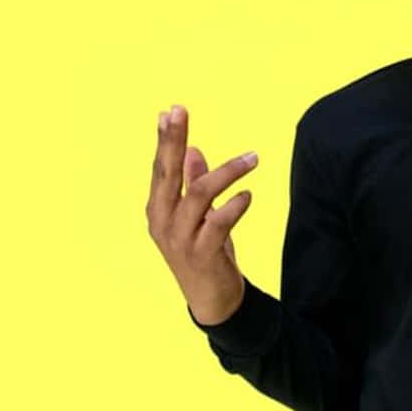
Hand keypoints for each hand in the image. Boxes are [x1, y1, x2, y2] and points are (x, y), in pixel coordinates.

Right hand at [146, 104, 258, 325]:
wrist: (211, 299)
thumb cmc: (203, 251)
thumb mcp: (198, 214)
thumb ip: (193, 183)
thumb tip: (192, 150)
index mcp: (158, 208)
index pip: (160, 167)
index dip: (165, 139)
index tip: (170, 111)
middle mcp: (162, 221)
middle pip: (167, 174)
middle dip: (173, 141)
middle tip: (180, 111)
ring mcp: (180, 239)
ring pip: (198, 195)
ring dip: (227, 172)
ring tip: (253, 159)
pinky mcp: (201, 254)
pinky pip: (218, 224)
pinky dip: (235, 206)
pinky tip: (248, 195)